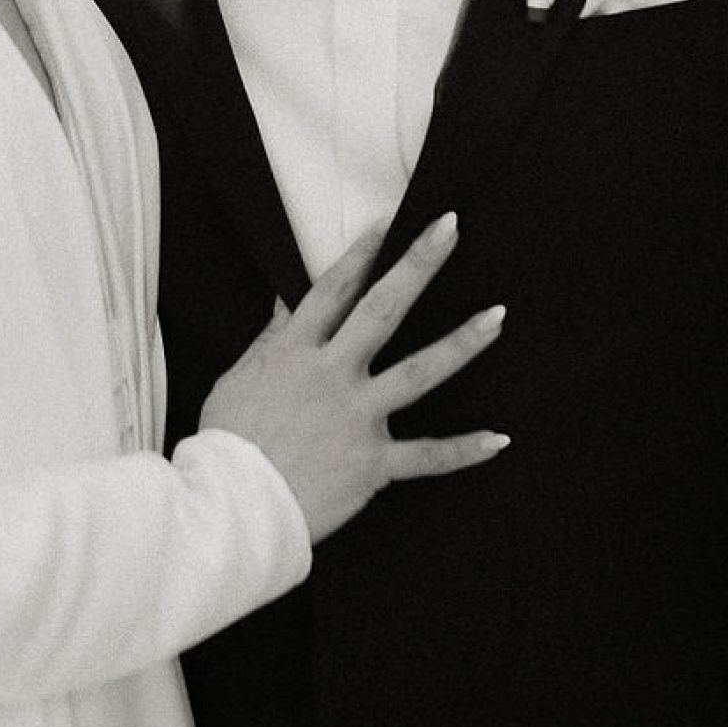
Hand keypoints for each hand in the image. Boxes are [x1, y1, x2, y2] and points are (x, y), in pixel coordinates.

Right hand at [198, 212, 506, 544]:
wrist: (232, 505)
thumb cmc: (227, 443)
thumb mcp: (238, 378)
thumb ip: (271, 341)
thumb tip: (285, 302)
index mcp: (295, 353)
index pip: (332, 290)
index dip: (361, 253)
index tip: (388, 221)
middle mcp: (331, 376)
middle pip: (381, 310)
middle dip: (417, 266)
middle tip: (449, 228)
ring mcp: (356, 418)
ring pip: (418, 373)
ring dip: (461, 343)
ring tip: (497, 316)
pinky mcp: (372, 463)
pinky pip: (427, 455)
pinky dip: (463, 450)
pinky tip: (500, 438)